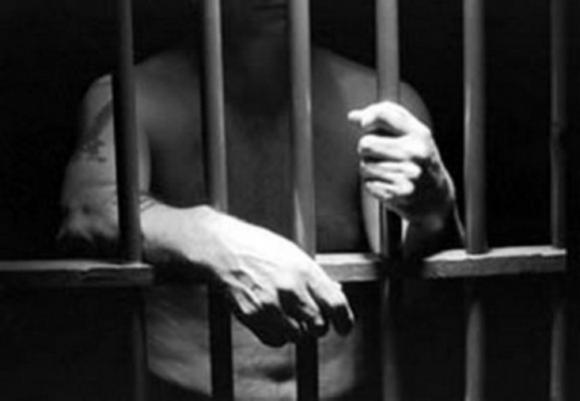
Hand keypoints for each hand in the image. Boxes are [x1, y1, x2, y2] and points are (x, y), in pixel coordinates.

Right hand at [193, 209, 353, 346]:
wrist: (222, 249)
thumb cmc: (258, 247)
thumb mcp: (293, 254)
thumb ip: (315, 277)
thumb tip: (335, 294)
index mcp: (304, 270)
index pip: (336, 305)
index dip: (345, 321)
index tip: (344, 326)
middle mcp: (290, 289)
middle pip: (319, 326)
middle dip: (319, 326)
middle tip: (313, 318)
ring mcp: (270, 305)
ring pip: (298, 336)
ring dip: (297, 330)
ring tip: (288, 314)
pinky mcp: (253, 317)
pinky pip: (276, 340)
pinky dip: (278, 334)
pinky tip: (273, 318)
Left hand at [348, 101, 454, 228]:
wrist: (435, 198)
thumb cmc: (419, 161)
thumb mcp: (412, 136)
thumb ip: (385, 121)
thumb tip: (353, 116)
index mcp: (419, 134)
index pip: (384, 114)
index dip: (368, 117)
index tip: (365, 125)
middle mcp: (414, 153)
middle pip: (366, 143)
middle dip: (366, 149)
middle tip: (378, 154)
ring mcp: (407, 174)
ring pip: (364, 165)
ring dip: (369, 169)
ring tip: (387, 171)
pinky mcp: (397, 193)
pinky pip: (368, 184)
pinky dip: (373, 184)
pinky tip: (389, 184)